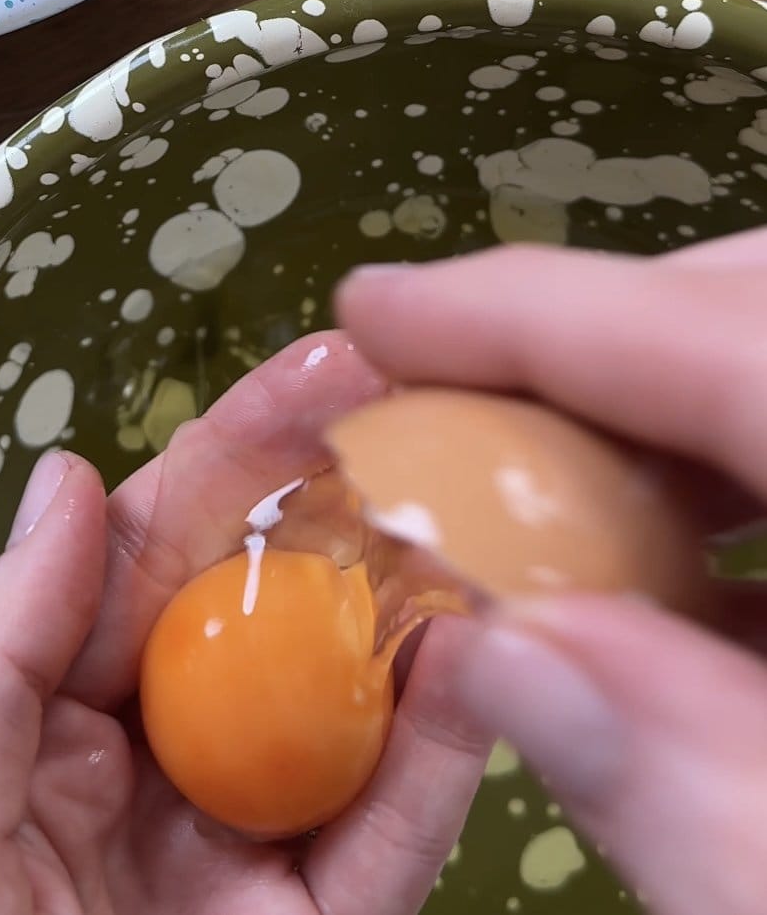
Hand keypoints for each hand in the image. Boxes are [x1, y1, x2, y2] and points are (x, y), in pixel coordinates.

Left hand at [0, 335, 488, 914]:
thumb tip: (73, 478)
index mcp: (46, 733)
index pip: (151, 562)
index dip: (230, 458)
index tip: (315, 374)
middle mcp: (156, 778)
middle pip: (265, 617)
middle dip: (343, 517)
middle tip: (429, 426)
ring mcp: (243, 861)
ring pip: (345, 712)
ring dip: (411, 619)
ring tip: (473, 526)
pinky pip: (387, 836)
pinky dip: (437, 756)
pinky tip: (476, 668)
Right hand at [337, 232, 766, 914]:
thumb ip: (695, 794)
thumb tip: (514, 659)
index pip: (728, 341)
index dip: (530, 313)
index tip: (375, 312)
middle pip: (749, 310)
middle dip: (592, 333)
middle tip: (443, 399)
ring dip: (650, 413)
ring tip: (525, 494)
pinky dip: (729, 485)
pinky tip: (669, 591)